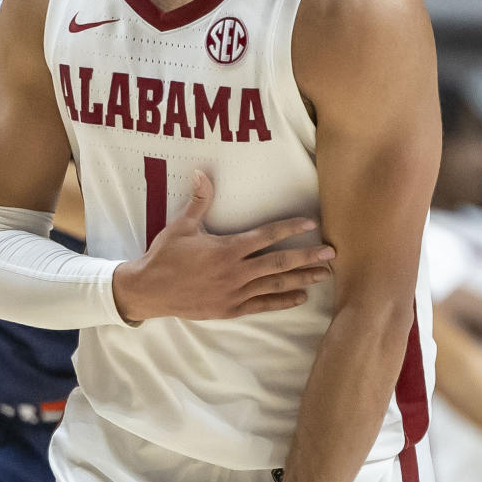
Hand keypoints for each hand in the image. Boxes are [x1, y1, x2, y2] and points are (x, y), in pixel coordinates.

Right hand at [112, 170, 333, 322]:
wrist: (150, 290)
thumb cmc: (165, 256)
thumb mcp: (181, 226)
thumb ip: (199, 201)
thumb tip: (202, 172)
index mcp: (227, 249)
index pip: (266, 236)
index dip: (289, 228)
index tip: (310, 223)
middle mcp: (236, 272)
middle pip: (280, 263)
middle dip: (308, 257)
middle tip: (331, 253)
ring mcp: (234, 293)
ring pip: (275, 285)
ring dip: (302, 279)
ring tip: (324, 274)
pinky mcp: (230, 309)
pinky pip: (262, 305)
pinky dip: (283, 301)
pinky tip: (300, 297)